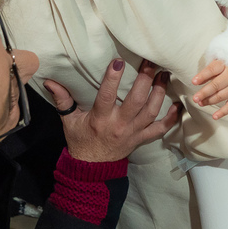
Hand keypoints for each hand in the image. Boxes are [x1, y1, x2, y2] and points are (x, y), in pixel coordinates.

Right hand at [43, 59, 178, 163]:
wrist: (92, 168)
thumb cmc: (81, 140)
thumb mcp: (69, 121)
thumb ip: (62, 100)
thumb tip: (50, 81)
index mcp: (100, 119)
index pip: (107, 96)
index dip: (112, 79)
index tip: (118, 61)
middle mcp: (119, 125)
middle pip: (136, 101)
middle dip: (145, 80)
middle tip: (151, 62)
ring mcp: (133, 132)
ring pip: (151, 111)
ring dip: (160, 92)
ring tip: (164, 74)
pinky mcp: (142, 138)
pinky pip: (160, 129)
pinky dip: (171, 118)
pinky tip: (177, 103)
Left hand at [191, 59, 227, 119]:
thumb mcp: (219, 63)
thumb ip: (209, 71)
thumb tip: (196, 81)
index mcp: (224, 65)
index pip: (212, 70)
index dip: (202, 76)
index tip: (194, 82)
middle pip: (216, 85)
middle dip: (204, 93)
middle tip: (195, 98)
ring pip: (221, 96)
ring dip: (210, 101)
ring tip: (200, 103)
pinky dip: (223, 112)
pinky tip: (215, 116)